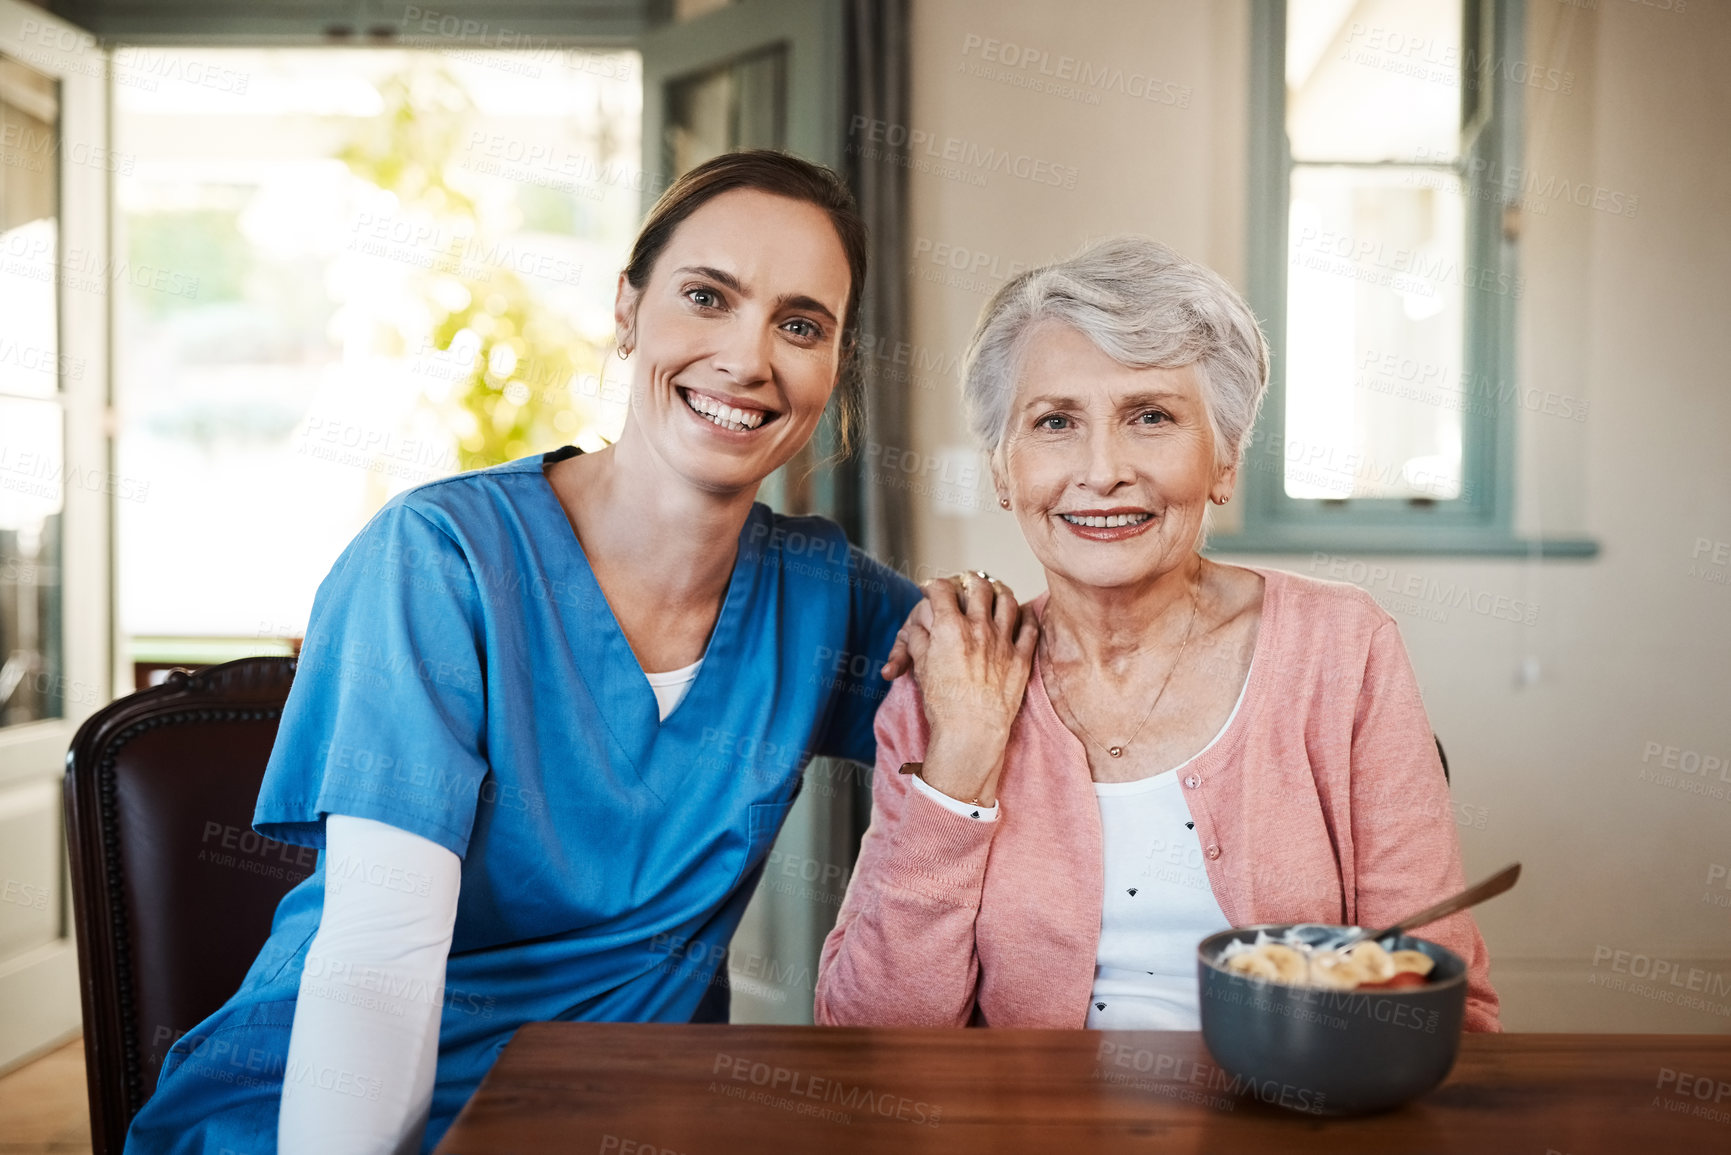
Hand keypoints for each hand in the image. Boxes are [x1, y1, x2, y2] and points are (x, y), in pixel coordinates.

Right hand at [898, 572, 1037, 805]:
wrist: (971, 733)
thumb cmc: (944, 705)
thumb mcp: (921, 667)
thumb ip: (920, 639)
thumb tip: (922, 626)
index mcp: (950, 628)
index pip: (941, 590)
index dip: (933, 585)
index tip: (931, 588)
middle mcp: (978, 628)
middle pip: (978, 586)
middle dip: (968, 580)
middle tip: (965, 584)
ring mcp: (1003, 641)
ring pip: (1007, 600)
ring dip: (999, 591)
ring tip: (995, 592)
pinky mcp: (1021, 658)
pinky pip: (1030, 626)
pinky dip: (1026, 616)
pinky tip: (1022, 614)